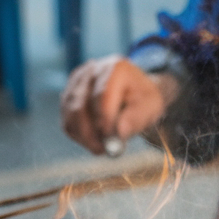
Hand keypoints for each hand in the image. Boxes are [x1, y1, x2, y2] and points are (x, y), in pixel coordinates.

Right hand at [60, 56, 175, 155]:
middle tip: (103, 150)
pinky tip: (94, 140)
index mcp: (116, 68)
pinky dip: (79, 136)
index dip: (104, 121)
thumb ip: (136, 119)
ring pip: (70, 115)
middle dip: (90, 133)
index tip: (111, 141)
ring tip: (102, 147)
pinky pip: (67, 121)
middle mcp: (92, 70)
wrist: (136, 92)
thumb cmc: (143, 100)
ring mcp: (76, 83)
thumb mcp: (151, 108)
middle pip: (80, 105)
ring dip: (84, 137)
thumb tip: (118, 133)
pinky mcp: (68, 95)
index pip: (102, 96)